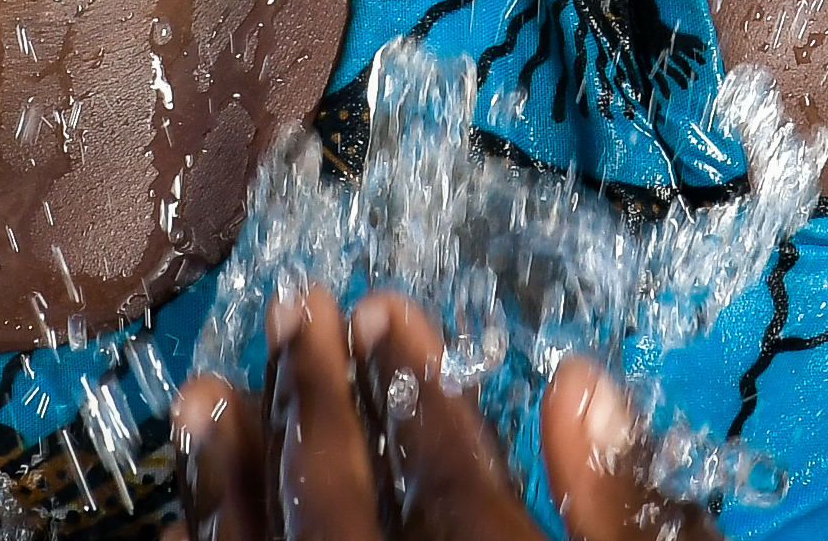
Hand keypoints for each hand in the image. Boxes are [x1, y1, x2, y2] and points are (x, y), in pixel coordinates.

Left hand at [171, 287, 719, 540]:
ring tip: (209, 395)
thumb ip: (639, 509)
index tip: (383, 309)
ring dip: (232, 476)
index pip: (446, 476)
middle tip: (295, 308)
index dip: (412, 386)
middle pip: (339, 507)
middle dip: (313, 399)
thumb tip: (588, 383)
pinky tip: (188, 527)